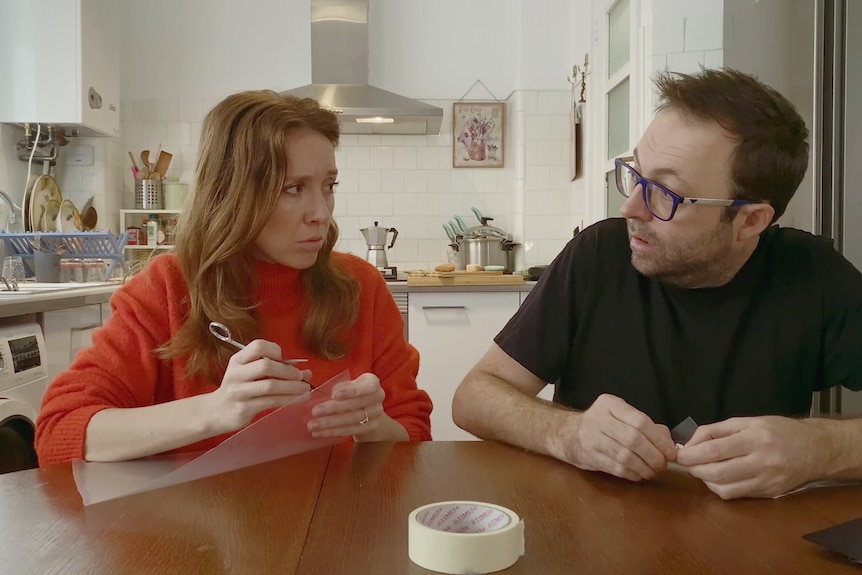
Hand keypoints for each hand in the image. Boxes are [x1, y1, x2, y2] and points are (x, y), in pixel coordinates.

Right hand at [206, 339, 312, 434]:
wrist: (215, 412)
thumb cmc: (238, 389)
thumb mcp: (247, 374)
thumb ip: (273, 369)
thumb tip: (306, 372)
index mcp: (237, 360)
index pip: (258, 346)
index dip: (274, 350)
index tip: (284, 359)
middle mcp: (236, 374)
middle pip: (266, 366)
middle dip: (288, 371)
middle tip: (301, 377)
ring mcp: (238, 392)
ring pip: (270, 386)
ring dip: (292, 387)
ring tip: (305, 389)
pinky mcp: (243, 408)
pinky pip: (270, 402)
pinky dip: (287, 399)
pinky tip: (297, 399)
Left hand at [307, 373, 386, 439]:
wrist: (368, 407)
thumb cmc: (353, 391)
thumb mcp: (348, 384)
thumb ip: (339, 387)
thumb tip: (326, 396)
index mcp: (372, 382)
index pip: (365, 387)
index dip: (350, 392)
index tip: (334, 395)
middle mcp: (378, 397)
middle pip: (355, 404)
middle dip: (333, 408)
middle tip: (314, 412)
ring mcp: (376, 413)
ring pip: (352, 420)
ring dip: (331, 423)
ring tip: (313, 426)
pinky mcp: (371, 427)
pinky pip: (351, 430)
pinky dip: (334, 432)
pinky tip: (320, 433)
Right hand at [560, 394, 676, 481]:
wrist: (567, 433)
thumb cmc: (601, 424)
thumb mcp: (620, 415)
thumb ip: (645, 425)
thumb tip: (668, 442)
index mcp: (609, 404)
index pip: (640, 421)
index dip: (659, 439)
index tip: (670, 451)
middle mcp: (598, 418)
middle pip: (633, 439)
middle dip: (654, 455)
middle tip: (663, 464)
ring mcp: (591, 438)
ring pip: (625, 456)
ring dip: (644, 467)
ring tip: (653, 471)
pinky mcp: (588, 456)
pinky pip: (616, 468)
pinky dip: (632, 474)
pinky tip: (639, 474)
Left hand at [675, 416, 821, 498]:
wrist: (816, 449)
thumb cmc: (778, 431)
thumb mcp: (747, 421)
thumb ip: (716, 430)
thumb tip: (690, 443)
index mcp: (755, 438)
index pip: (714, 450)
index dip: (691, 455)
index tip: (680, 454)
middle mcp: (762, 461)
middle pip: (716, 472)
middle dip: (695, 469)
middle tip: (688, 463)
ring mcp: (766, 481)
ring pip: (724, 488)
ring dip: (706, 480)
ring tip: (703, 469)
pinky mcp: (769, 493)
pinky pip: (736, 495)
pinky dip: (721, 488)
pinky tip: (719, 478)